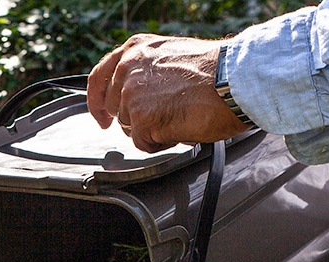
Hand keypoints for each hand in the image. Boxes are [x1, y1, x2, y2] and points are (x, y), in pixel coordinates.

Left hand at [87, 34, 248, 151]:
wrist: (233, 80)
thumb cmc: (214, 70)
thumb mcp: (170, 57)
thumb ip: (146, 71)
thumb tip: (136, 92)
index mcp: (134, 50)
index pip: (98, 78)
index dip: (96, 102)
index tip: (101, 118)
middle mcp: (128, 69)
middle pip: (115, 109)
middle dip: (135, 120)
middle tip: (162, 118)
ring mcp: (132, 95)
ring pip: (130, 128)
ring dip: (152, 130)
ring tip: (179, 116)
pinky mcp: (142, 119)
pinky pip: (144, 143)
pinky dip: (161, 142)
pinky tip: (179, 127)